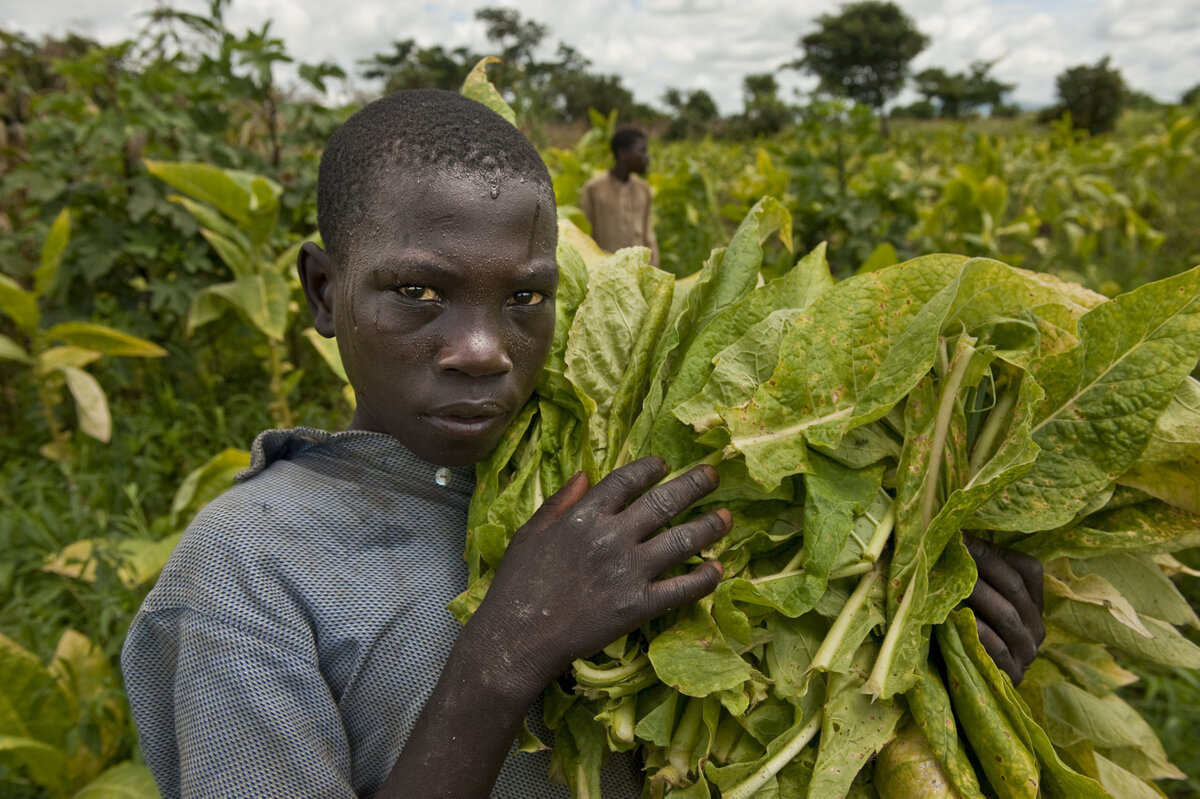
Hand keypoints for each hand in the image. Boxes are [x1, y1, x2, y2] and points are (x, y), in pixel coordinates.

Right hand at [468, 457, 730, 689]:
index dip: (650, 468)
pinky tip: (718, 569)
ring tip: (727, 517)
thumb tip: (585, 474)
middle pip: (664, 501)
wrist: (517, 638)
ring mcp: (629, 571)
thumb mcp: (529, 533)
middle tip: (713, 475)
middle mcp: (612, 537)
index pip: (627, 480)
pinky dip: (705, 578)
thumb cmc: (516, 585)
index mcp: (584, 516)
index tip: (664, 464)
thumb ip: (559, 502)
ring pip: (683, 540)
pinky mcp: (640, 605)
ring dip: (710, 526)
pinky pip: (684, 588)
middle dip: (694, 485)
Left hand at [962, 534, 1044, 684]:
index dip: (991, 552)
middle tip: (950, 550)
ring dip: (977, 593)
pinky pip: (997, 648)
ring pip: (1006, 614)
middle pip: (1012, 587)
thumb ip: (971, 572)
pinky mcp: (1013, 675)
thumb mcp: (971, 597)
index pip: (1026, 569)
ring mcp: (1027, 651)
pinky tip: (956, 617)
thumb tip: (954, 534)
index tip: (959, 536)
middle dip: (979, 565)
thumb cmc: (960, 627)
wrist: (956, 675)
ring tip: (950, 578)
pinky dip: (977, 630)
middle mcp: (1036, 626)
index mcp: (1032, 602)